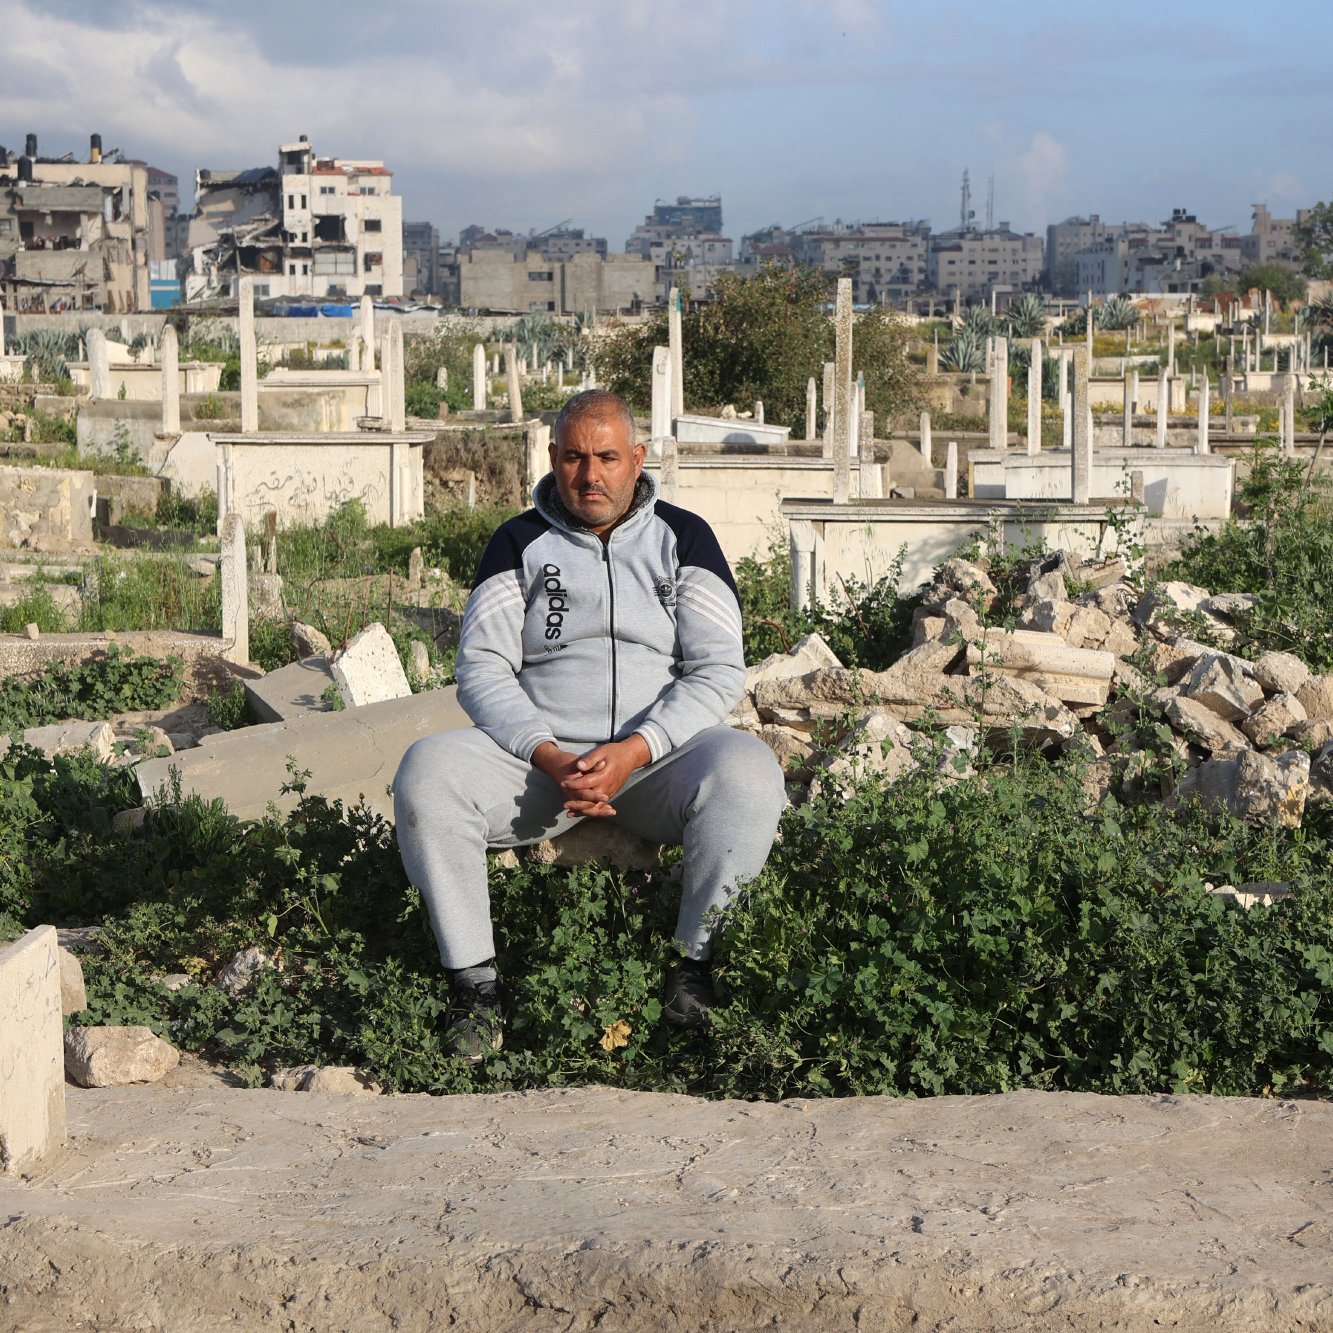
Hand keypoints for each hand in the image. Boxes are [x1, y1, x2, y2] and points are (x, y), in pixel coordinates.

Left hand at [531, 736, 650, 817]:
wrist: (631, 757)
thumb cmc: (615, 752)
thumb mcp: (602, 751)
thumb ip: (590, 759)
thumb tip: (578, 766)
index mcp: (605, 775)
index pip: (586, 783)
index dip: (574, 784)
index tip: (563, 783)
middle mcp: (608, 786)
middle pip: (591, 800)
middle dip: (577, 804)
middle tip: (564, 805)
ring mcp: (611, 792)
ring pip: (596, 806)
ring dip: (583, 811)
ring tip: (570, 813)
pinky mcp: (611, 794)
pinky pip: (601, 806)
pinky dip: (591, 811)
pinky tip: (580, 812)